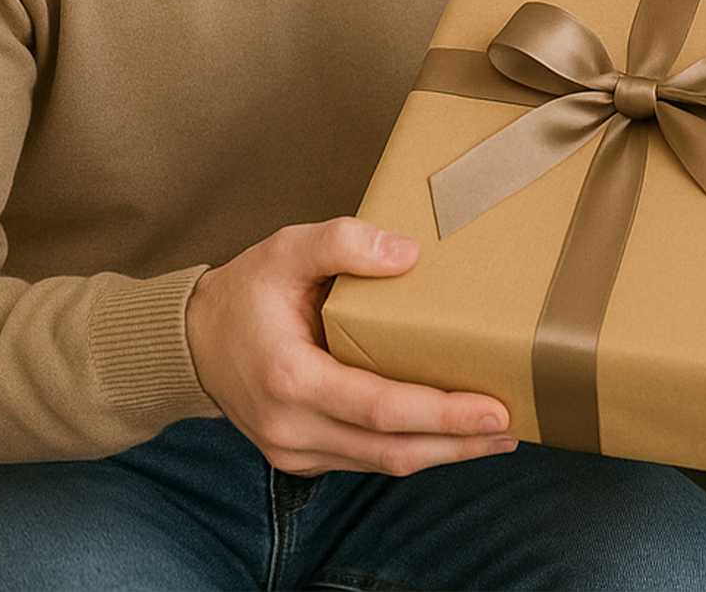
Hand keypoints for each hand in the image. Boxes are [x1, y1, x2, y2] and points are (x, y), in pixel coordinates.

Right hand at [185, 216, 516, 476]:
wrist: (193, 339)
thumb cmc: (247, 290)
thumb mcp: (289, 247)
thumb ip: (345, 242)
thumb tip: (409, 255)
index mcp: (290, 377)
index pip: (381, 408)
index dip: (442, 413)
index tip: (494, 409)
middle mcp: (292, 425)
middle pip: (391, 450)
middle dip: (457, 442)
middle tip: (512, 427)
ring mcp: (294, 449)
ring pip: (381, 464)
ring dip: (441, 452)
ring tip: (494, 435)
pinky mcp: (300, 455)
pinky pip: (364, 460)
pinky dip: (410, 449)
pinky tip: (447, 434)